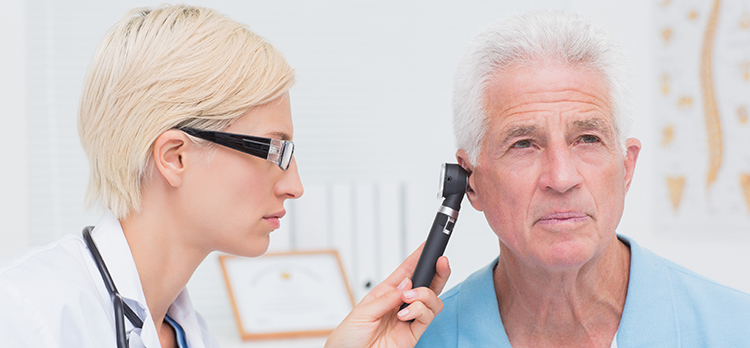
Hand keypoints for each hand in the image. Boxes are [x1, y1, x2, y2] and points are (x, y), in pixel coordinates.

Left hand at [325, 244, 450, 347]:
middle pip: (426, 284)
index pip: (406, 271)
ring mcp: (408, 318)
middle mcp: (400, 303)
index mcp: (386, 292)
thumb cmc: (348, 337)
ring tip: (408, 299)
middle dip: (437, 271)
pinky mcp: (413, 334)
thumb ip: (387, 298)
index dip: (418, 257)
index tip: (428, 245)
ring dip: (424, 295)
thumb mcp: (363, 311)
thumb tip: (407, 284)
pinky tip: (405, 315)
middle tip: (441, 262)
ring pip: (432, 300)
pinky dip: (419, 312)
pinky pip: (427, 318)